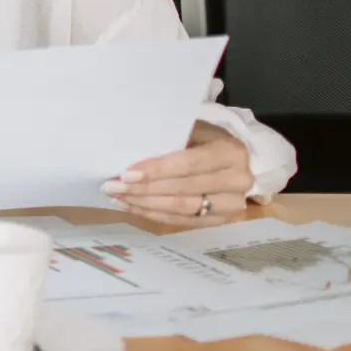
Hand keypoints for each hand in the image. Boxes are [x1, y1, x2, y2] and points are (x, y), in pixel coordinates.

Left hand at [106, 122, 253, 226]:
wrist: (230, 157)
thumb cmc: (204, 137)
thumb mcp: (192, 129)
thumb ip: (169, 141)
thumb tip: (129, 153)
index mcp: (231, 153)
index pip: (187, 165)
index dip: (156, 171)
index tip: (125, 174)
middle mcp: (238, 181)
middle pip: (183, 189)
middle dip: (143, 190)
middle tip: (112, 186)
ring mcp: (232, 205)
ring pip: (182, 208)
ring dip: (145, 204)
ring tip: (117, 197)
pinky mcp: (220, 220)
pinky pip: (182, 221)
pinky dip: (154, 214)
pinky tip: (132, 206)